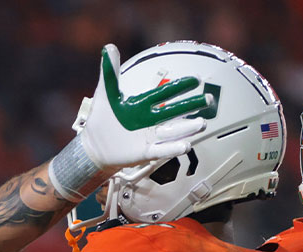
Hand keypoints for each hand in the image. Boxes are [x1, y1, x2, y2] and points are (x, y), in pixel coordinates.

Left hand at [77, 44, 211, 169]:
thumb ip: (109, 73)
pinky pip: (162, 150)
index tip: (196, 79)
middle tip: (209, 99)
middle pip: (175, 111)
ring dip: (188, 129)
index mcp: (143, 104)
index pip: (165, 93)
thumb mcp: (105, 94)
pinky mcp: (145, 152)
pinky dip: (173, 148)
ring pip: (173, 132)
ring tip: (202, 124)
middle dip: (192, 105)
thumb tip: (109, 47)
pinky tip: (186, 146)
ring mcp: (150, 137)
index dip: (180, 86)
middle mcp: (151, 120)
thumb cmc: (101, 119)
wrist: (93, 146)